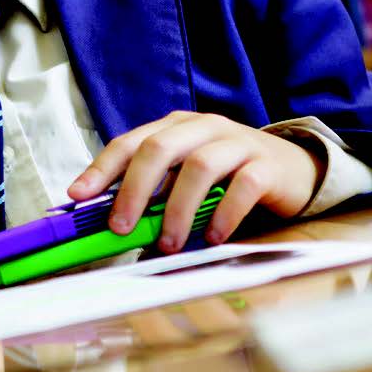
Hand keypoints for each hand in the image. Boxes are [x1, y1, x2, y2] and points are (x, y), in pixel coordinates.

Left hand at [66, 112, 323, 253]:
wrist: (293, 169)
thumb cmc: (229, 176)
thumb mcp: (186, 178)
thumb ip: (155, 194)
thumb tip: (114, 227)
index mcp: (176, 128)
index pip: (130, 142)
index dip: (102, 169)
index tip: (78, 196)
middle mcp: (203, 127)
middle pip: (159, 148)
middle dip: (134, 189)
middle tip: (121, 227)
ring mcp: (237, 142)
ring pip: (199, 166)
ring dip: (178, 208)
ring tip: (169, 243)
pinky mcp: (267, 164)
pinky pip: (242, 186)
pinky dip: (223, 214)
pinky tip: (213, 237)